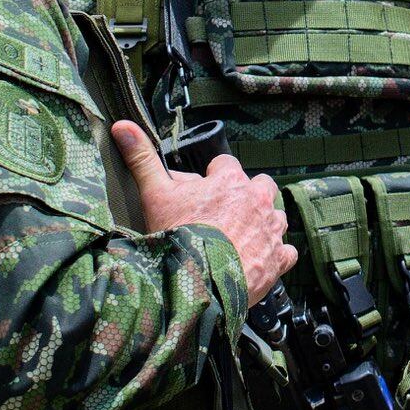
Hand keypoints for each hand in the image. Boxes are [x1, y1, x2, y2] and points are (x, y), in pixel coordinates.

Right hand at [113, 122, 295, 305]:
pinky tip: (259, 259)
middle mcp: (257, 200)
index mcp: (230, 179)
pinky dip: (276, 254)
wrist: (198, 282)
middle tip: (224, 213)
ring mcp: (270, 230)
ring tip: (240, 236)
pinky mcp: (277, 259)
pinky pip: (286, 251)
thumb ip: (142, 158)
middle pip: (260, 186)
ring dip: (262, 223)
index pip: (226, 164)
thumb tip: (122, 126)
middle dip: (247, 195)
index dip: (213, 176)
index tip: (201, 191)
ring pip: (275, 216)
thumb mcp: (154, 193)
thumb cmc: (178, 235)